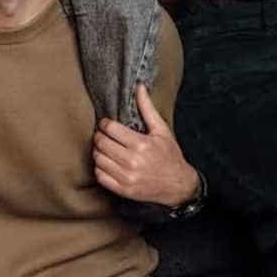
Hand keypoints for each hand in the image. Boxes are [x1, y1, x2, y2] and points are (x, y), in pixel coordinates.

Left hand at [93, 82, 198, 208]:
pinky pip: (100, 176)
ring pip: (98, 159)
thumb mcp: (161, 130)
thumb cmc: (170, 156)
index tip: (107, 124)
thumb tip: (139, 87)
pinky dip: (100, 168)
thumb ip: (147, 108)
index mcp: (141, 144)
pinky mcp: (123, 190)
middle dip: (99, 137)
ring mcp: (127, 177)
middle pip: (101, 143)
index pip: (110, 129)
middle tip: (103, 135)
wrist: (178, 185)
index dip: (105, 124)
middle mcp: (132, 161)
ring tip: (105, 149)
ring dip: (98, 152)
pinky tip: (107, 164)